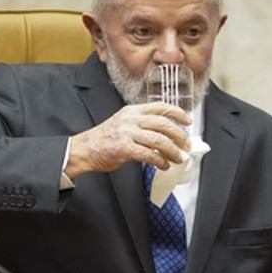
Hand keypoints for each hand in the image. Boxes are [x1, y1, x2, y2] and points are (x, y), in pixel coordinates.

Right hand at [65, 103, 191, 177]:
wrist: (84, 150)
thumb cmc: (105, 139)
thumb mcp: (124, 123)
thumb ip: (143, 124)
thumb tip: (167, 134)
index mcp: (133, 111)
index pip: (161, 107)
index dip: (178, 113)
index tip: (187, 121)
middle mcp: (131, 119)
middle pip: (164, 124)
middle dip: (179, 135)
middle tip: (186, 145)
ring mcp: (127, 133)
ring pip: (159, 140)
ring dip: (173, 151)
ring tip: (178, 158)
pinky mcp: (124, 148)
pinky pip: (149, 155)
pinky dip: (160, 161)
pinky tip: (163, 165)